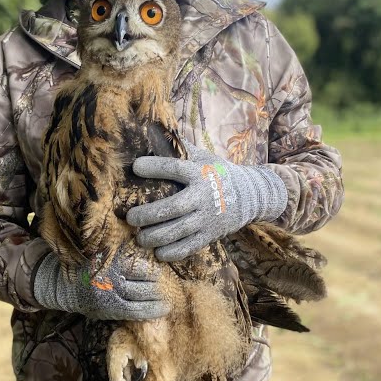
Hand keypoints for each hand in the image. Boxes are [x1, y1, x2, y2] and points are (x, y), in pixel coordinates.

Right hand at [32, 246, 168, 319]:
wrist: (66, 287)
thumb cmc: (89, 267)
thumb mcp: (103, 254)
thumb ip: (123, 253)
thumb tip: (152, 252)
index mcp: (108, 260)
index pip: (137, 265)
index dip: (153, 269)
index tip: (163, 269)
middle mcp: (108, 277)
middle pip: (141, 280)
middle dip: (158, 284)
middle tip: (172, 284)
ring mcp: (108, 295)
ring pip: (140, 296)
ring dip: (158, 297)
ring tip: (170, 297)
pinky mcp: (108, 309)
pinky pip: (134, 311)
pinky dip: (150, 311)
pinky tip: (162, 309)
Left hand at [126, 143, 286, 261]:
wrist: (250, 195)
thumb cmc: (217, 172)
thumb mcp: (203, 156)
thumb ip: (180, 147)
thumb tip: (154, 127)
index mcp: (200, 173)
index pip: (176, 168)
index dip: (156, 167)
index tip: (136, 166)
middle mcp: (204, 196)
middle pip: (173, 207)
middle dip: (148, 214)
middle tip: (130, 218)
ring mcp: (208, 218)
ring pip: (178, 231)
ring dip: (155, 237)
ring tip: (139, 238)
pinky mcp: (211, 235)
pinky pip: (190, 247)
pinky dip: (172, 252)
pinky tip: (158, 252)